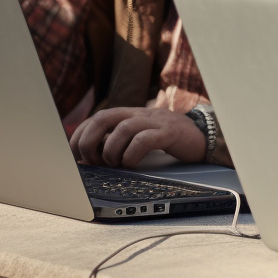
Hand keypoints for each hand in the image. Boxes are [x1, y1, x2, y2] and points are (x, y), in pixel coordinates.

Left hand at [69, 107, 204, 167]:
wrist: (202, 136)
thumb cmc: (166, 140)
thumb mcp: (138, 137)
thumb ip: (116, 142)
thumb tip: (87, 159)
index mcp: (128, 114)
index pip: (94, 118)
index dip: (79, 136)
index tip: (75, 157)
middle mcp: (138, 113)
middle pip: (103, 117)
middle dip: (90, 142)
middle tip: (93, 161)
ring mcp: (154, 121)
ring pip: (123, 128)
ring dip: (111, 150)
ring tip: (115, 164)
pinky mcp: (169, 132)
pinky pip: (144, 140)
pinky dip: (132, 154)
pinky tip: (132, 164)